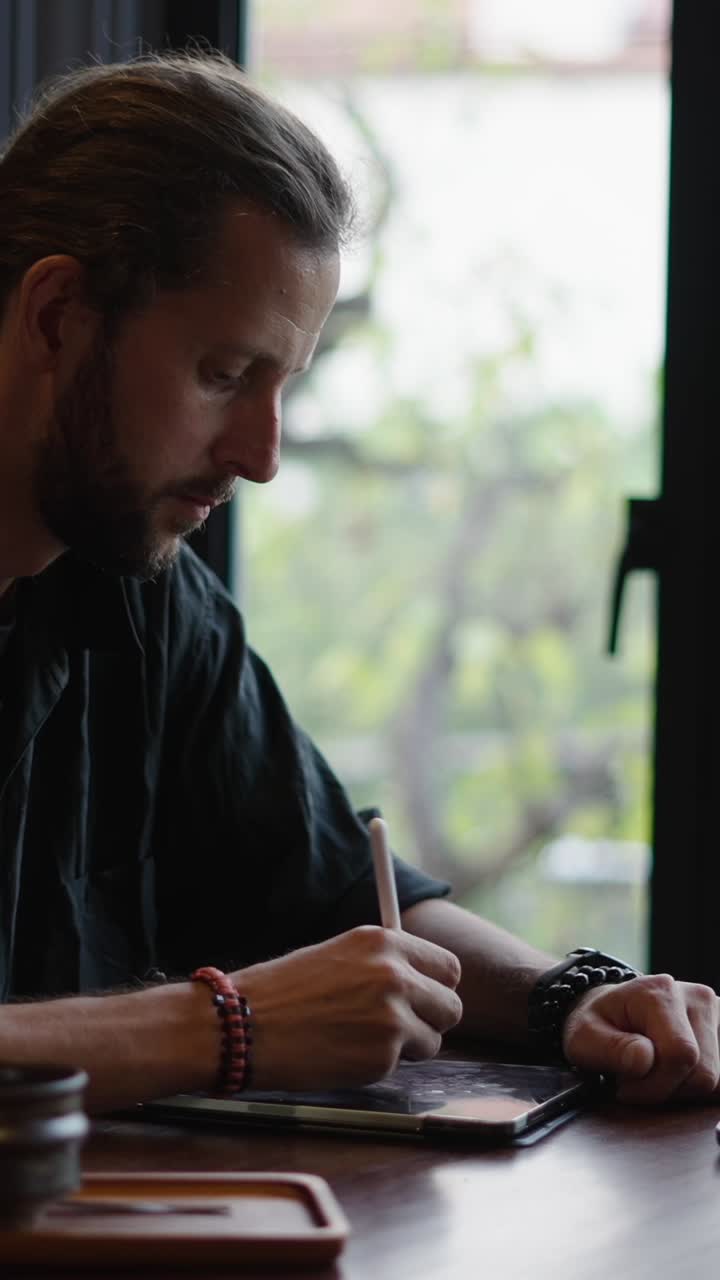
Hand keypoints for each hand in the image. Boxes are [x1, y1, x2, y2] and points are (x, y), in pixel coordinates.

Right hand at [231, 925, 462, 1090]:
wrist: (242, 1026)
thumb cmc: (281, 990)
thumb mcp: (338, 954)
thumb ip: (383, 964)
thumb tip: (421, 981)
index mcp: (383, 942)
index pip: (448, 967)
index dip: (436, 986)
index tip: (423, 996)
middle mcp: (395, 974)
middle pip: (451, 1006)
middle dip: (430, 1019)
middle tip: (397, 1025)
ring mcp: (392, 1017)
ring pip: (434, 1040)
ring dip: (408, 1045)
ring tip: (362, 1038)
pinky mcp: (383, 1057)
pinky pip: (403, 1065)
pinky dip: (379, 1064)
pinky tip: (345, 1053)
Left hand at [562, 973, 719, 1103]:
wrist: (612, 1012)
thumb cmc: (598, 1025)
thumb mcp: (584, 1038)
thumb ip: (611, 1049)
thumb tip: (644, 1060)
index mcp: (660, 992)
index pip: (680, 1054)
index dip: (654, 1085)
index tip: (624, 1087)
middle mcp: (697, 997)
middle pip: (704, 1073)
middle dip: (668, 1090)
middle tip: (638, 1081)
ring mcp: (716, 1014)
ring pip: (717, 1082)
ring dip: (684, 1091)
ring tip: (655, 1075)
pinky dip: (698, 1089)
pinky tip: (674, 1077)